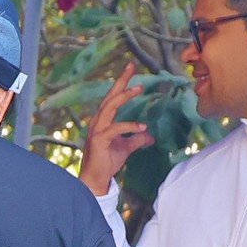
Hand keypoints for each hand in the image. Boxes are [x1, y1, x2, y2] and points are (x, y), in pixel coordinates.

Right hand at [80, 66, 150, 196]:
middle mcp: (98, 121)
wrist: (95, 179)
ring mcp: (97, 129)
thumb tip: (150, 136)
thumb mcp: (126, 148)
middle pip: (110, 96)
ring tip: (139, 88)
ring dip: (124, 96)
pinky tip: (143, 127)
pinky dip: (129, 126)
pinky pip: (115, 129)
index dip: (122, 83)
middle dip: (121, 80)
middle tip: (132, 66)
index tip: (131, 68)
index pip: (113, 97)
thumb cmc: (107, 161)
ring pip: (110, 107)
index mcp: (103, 120)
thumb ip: (137, 139)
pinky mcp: (99, 140)